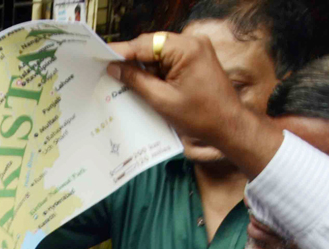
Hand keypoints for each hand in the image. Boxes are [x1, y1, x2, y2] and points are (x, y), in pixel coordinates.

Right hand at [108, 32, 282, 177]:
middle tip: (106, 68)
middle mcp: (192, 43)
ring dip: (141, 65)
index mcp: (186, 49)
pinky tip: (140, 82)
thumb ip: (136, 80)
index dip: (121, 51)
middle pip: (151, 45)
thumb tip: (114, 67)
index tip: (100, 56)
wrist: (228, 125)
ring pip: (158, 52)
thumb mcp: (161, 99)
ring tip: (120, 78)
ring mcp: (195, 50)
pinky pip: (167, 60)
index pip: (146, 44)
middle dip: (130, 58)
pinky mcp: (195, 60)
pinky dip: (153, 70)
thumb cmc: (200, 115)